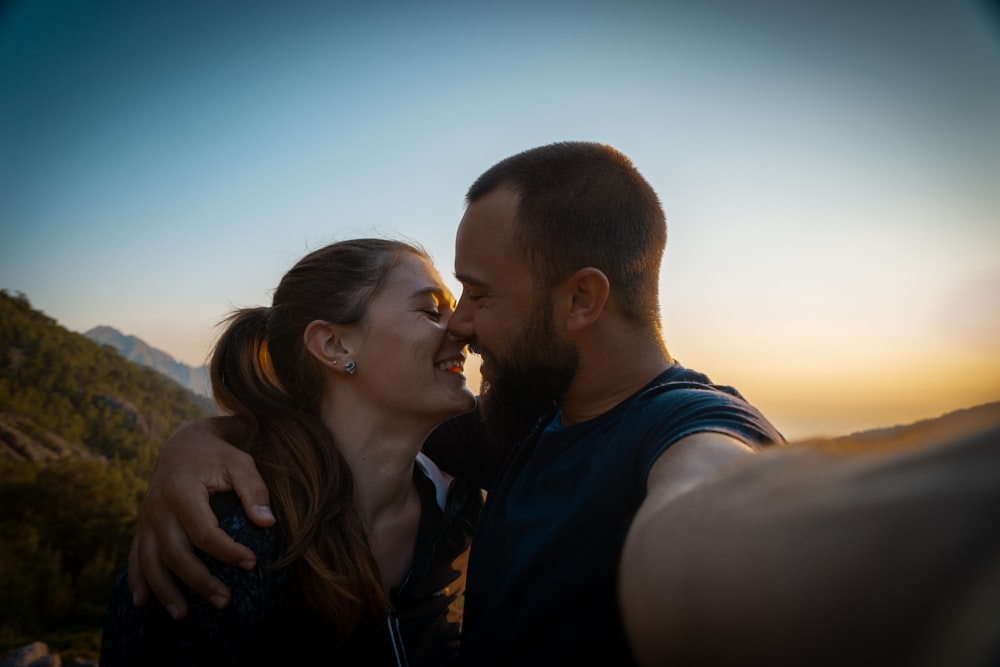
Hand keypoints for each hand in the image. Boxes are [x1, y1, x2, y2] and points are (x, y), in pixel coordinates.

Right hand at [127, 417, 273, 618]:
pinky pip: (135, 556)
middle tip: (224, 602)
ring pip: (149, 561)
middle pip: (174, 553)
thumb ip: (254, 490)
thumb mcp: (240, 463)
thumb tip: (267, 522)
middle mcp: (158, 507)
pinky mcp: (141, 525)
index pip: (204, 532)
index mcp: (182, 491)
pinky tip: (141, 602)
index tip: (251, 562)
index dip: (227, 551)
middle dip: (198, 582)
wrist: (184, 443)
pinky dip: (137, 580)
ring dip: (164, 591)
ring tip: (183, 616)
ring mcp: (146, 518)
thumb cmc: (218, 455)